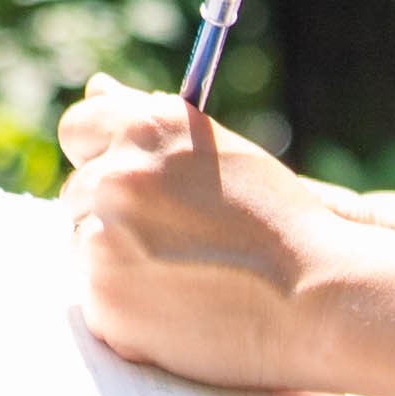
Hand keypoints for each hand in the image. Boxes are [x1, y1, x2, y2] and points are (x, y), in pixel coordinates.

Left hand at [55, 74, 376, 392]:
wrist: (317, 300)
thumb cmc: (278, 222)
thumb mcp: (218, 152)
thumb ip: (148, 119)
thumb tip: (96, 87)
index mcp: (144, 130)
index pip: (77, 128)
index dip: (102, 154)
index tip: (130, 179)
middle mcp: (114, 179)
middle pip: (77, 193)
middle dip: (113, 213)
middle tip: (177, 239)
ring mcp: (102, 242)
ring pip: (84, 247)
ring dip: (117, 260)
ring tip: (186, 274)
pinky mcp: (105, 303)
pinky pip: (97, 301)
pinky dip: (127, 308)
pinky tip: (181, 308)